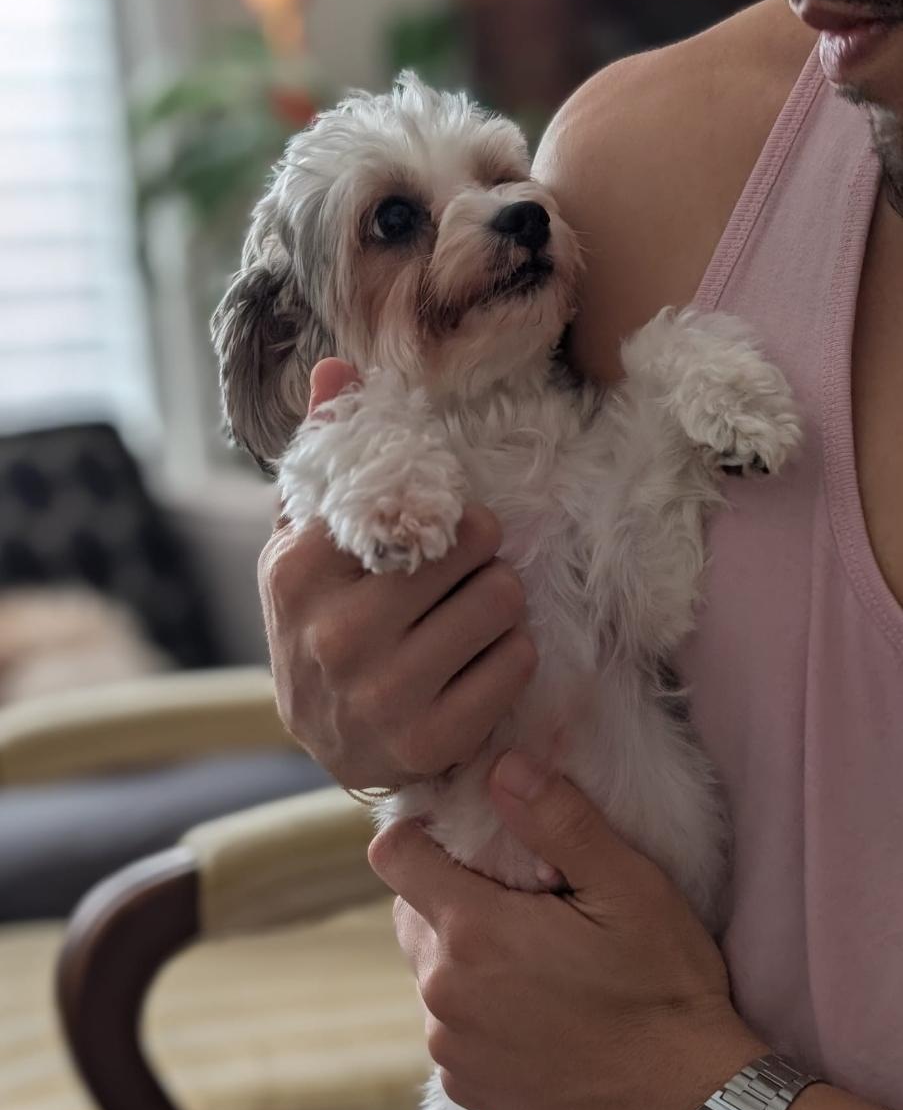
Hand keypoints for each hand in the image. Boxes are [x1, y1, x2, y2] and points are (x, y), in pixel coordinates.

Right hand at [258, 359, 537, 788]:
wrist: (324, 741)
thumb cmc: (320, 622)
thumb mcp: (305, 543)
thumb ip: (324, 458)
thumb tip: (339, 367)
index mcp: (296, 572)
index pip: (408, 499)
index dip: (438, 505)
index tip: (428, 524)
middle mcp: (337, 635)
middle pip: (472, 544)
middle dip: (479, 551)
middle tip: (460, 570)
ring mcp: (384, 695)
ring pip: (502, 599)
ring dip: (499, 600)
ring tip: (469, 614)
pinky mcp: (432, 740)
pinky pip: (518, 661)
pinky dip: (511, 654)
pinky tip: (479, 661)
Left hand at [370, 751, 766, 1109]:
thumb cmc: (665, 991)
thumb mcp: (629, 888)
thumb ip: (559, 821)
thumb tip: (503, 767)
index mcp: (473, 931)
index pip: (393, 856)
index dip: (422, 834)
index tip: (467, 836)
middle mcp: (443, 992)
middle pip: (412, 912)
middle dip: (451, 895)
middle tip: (522, 900)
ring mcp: (450, 1047)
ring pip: (431, 970)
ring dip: (465, 955)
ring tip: (535, 960)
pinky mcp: (467, 1088)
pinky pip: (450, 1026)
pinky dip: (477, 1011)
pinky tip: (536, 1012)